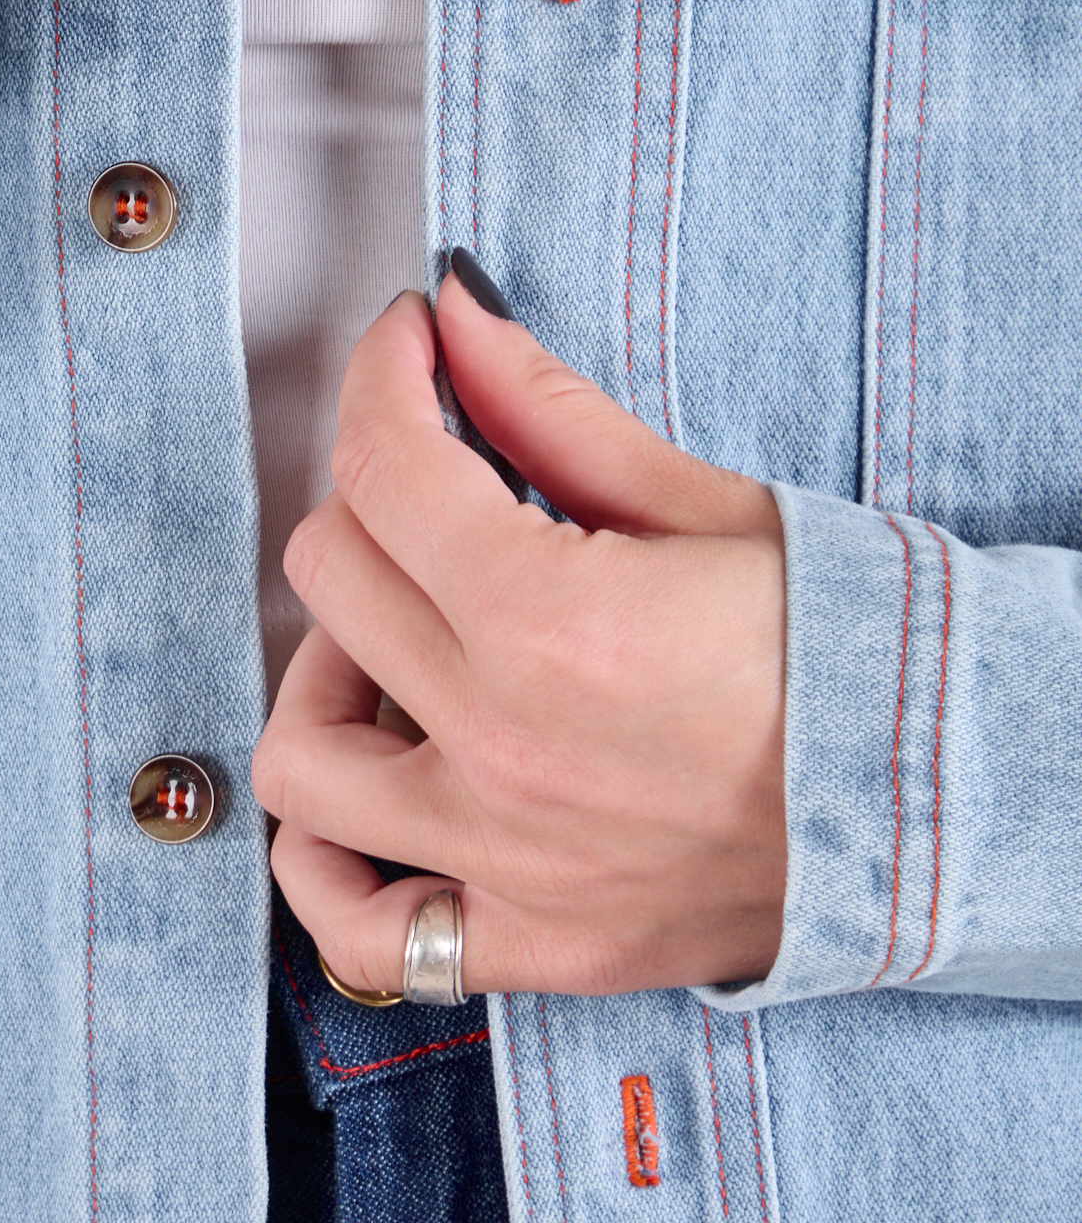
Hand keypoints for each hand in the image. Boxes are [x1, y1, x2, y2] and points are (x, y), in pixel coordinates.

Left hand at [252, 263, 787, 996]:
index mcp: (550, 621)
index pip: (383, 466)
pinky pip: (363, 930)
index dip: (382, 374)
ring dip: (325, 671)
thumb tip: (453, 310)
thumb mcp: (703, 501)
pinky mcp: (536, 942)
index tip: (405, 345)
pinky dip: (329, 862)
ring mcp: (511, 861)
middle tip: (437, 480)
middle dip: (371, 491)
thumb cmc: (851, 642)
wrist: (952, 795)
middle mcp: (506, 749)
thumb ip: (548, 408)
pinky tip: (368, 798)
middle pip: (331, 576)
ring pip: (300, 753)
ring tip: (397, 640)